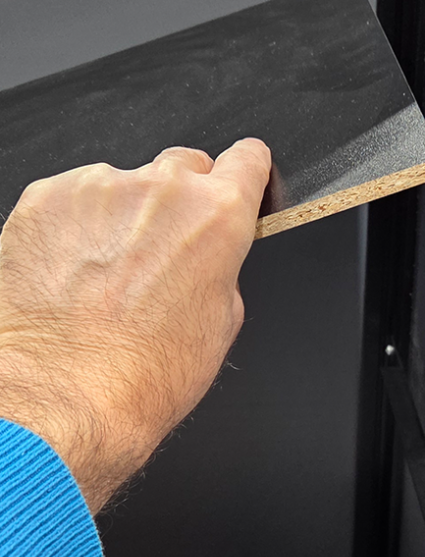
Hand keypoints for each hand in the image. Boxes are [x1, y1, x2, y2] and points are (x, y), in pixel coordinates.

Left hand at [0, 139, 270, 513]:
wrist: (60, 395)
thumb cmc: (142, 374)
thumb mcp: (221, 326)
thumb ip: (223, 269)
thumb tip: (211, 259)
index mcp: (217, 217)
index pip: (248, 161)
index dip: (247, 171)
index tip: (241, 174)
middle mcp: (161, 190)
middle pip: (185, 166)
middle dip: (182, 200)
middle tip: (165, 252)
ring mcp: (98, 188)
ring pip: (125, 184)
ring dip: (125, 216)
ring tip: (109, 277)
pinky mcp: (44, 199)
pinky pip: (73, 199)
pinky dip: (78, 227)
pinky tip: (74, 274)